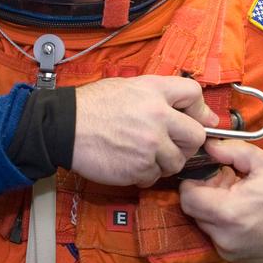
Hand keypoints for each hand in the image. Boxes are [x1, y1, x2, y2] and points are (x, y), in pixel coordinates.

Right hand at [72, 75, 217, 186]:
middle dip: (186, 143)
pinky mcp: (139, 168)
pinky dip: (146, 174)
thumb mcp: (129, 86)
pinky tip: (130, 163)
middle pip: (196, 136)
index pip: (195, 94)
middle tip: (170, 144)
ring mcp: (150, 145)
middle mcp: (158, 117)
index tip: (195, 119)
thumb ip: (160, 95)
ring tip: (144, 154)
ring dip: (165, 162)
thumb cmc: (92, 106)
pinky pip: (155, 176)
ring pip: (177, 162)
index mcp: (155, 91)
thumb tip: (190, 109)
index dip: (198, 109)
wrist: (64, 126)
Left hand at [179, 140, 262, 262]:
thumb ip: (232, 150)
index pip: (188, 197)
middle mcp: (224, 236)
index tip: (209, 175)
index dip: (193, 182)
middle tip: (225, 184)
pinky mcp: (233, 259)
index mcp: (229, 212)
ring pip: (203, 225)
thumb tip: (209, 146)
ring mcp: (228, 250)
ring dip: (212, 209)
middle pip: (193, 211)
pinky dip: (222, 225)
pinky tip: (241, 215)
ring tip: (236, 198)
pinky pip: (216, 237)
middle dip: (203, 194)